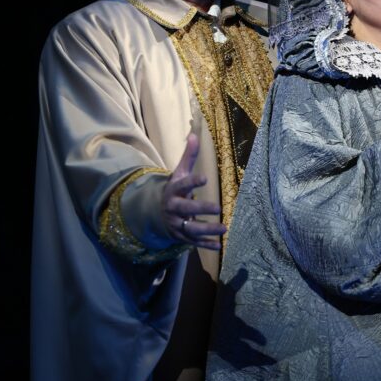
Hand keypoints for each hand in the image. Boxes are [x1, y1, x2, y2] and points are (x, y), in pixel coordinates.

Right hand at [161, 133, 225, 250]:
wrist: (156, 212)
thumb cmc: (174, 189)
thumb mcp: (180, 173)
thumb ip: (188, 157)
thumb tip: (194, 135)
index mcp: (173, 191)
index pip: (182, 185)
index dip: (193, 182)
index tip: (205, 178)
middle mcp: (173, 208)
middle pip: (186, 209)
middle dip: (201, 209)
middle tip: (218, 207)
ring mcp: (176, 223)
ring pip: (191, 228)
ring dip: (207, 230)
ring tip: (224, 228)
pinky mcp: (181, 236)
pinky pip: (193, 242)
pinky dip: (205, 244)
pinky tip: (218, 246)